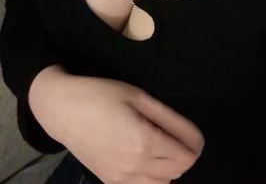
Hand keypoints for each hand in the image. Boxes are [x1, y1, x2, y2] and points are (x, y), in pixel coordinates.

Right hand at [31, 71, 204, 183]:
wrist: (63, 110)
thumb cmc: (102, 96)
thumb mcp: (139, 97)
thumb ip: (169, 119)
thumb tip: (194, 138)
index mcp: (144, 143)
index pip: (186, 156)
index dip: (195, 144)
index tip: (192, 133)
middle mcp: (134, 168)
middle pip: (178, 172)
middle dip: (184, 154)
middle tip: (175, 134)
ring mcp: (120, 180)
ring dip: (169, 168)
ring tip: (160, 145)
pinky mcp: (110, 183)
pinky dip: (152, 178)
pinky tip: (145, 158)